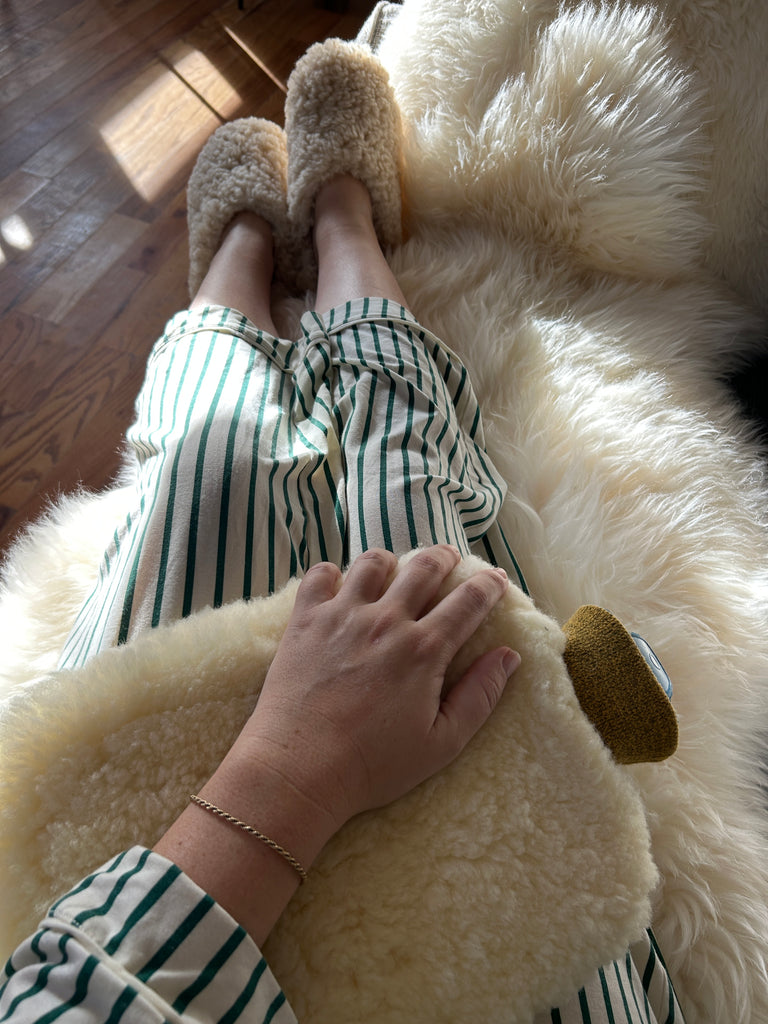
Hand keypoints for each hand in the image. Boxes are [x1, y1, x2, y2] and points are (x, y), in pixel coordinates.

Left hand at [239, 545, 520, 832]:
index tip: (496, 578)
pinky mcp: (305, 619)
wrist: (298, 768)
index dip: (489, 584)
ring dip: (391, 561)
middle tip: (450, 558)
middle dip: (444, 557)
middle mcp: (386, 620)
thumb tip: (509, 656)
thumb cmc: (373, 764)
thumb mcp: (441, 743)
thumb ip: (480, 696)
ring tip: (395, 569)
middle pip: (424, 567)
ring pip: (373, 562)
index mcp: (424, 649)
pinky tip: (340, 587)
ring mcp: (342, 614)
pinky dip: (334, 573)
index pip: (469, 600)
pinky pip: (320, 573)